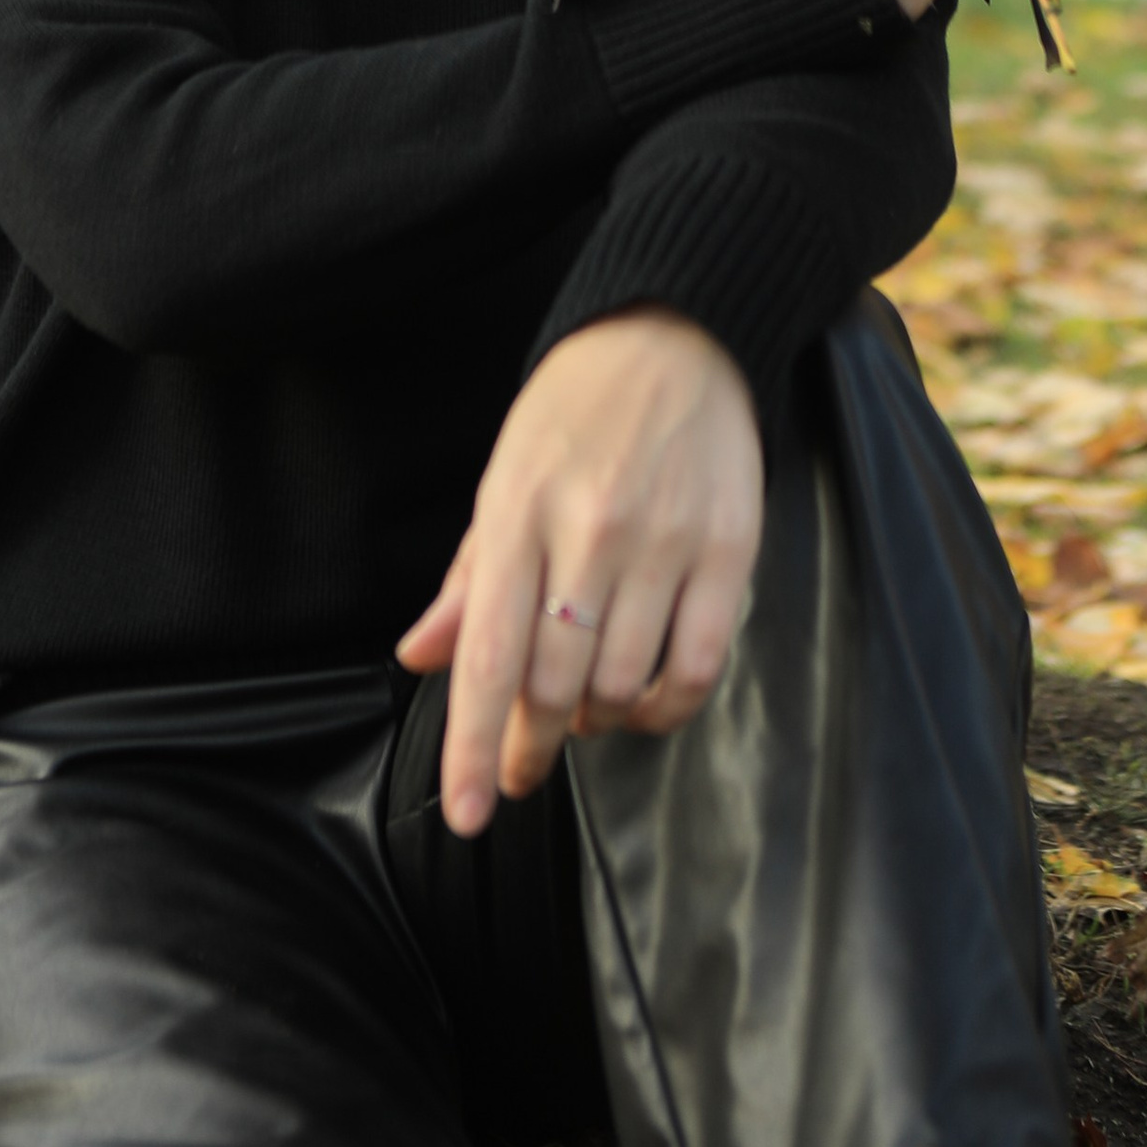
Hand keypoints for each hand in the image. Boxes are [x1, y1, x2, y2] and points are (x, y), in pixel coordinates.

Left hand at [396, 309, 762, 836]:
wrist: (678, 333)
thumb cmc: (578, 408)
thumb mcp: (505, 475)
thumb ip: (469, 577)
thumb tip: (418, 656)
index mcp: (517, 510)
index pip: (489, 656)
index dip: (474, 747)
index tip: (470, 812)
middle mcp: (587, 531)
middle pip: (554, 685)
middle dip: (533, 744)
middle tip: (525, 766)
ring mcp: (662, 542)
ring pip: (623, 685)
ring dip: (598, 722)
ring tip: (586, 708)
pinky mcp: (728, 549)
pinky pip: (697, 667)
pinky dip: (667, 707)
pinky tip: (646, 700)